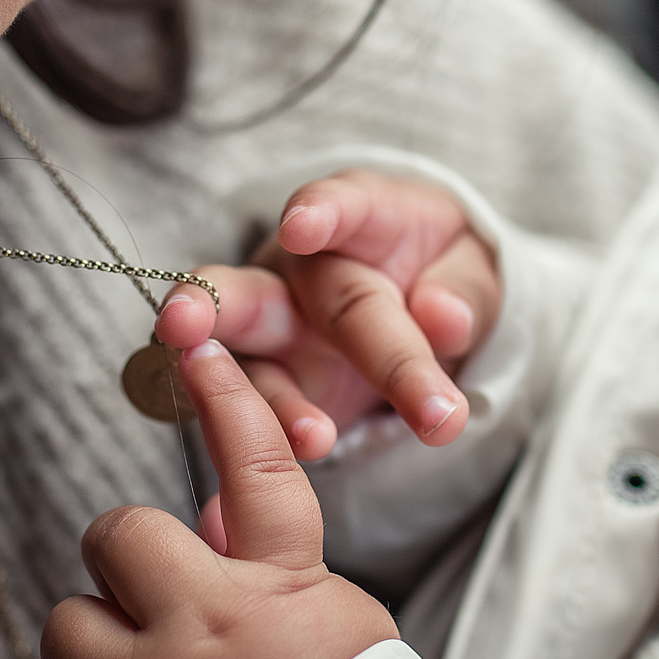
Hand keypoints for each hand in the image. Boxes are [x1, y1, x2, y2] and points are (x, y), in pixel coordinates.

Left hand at [40, 339, 400, 658]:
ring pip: (66, 624)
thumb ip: (268, 571)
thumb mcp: (336, 631)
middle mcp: (200, 630)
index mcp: (277, 591)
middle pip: (116, 537)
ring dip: (100, 648)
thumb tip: (205, 531)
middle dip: (130, 568)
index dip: (223, 399)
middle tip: (164, 613)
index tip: (195, 341)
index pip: (253, 468)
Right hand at [154, 170, 499, 459]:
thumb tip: (444, 319)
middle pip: (261, 288)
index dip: (317, 213)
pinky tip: (313, 451)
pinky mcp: (274, 384)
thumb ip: (465, 289)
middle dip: (213, 304)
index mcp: (359, 222)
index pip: (338, 207)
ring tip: (310, 435)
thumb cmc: (442, 273)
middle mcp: (301, 272)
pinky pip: (256, 410)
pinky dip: (275, 432)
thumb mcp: (474, 268)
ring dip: (250, 393)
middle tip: (183, 321)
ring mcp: (277, 331)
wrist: (431, 307)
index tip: (300, 227)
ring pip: (238, 360)